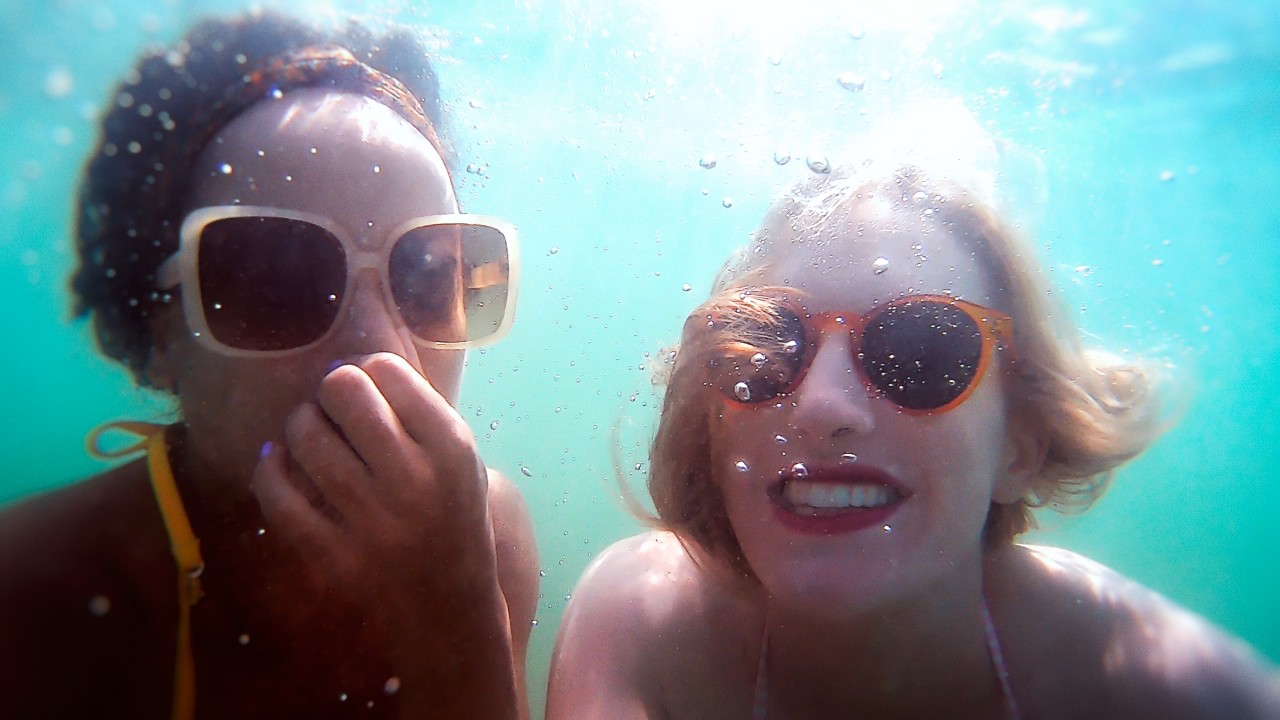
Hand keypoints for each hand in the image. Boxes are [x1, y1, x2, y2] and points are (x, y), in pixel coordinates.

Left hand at [251, 352, 520, 716]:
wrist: (449, 611)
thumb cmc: (455, 523)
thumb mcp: (463, 466)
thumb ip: (422, 419)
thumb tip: (357, 370)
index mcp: (452, 451)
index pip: (392, 374)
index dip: (371, 369)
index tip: (367, 381)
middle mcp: (413, 480)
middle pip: (347, 395)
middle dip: (332, 387)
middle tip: (332, 399)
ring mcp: (371, 521)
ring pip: (309, 440)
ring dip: (301, 423)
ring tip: (307, 427)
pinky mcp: (334, 556)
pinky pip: (280, 499)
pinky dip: (270, 471)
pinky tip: (275, 460)